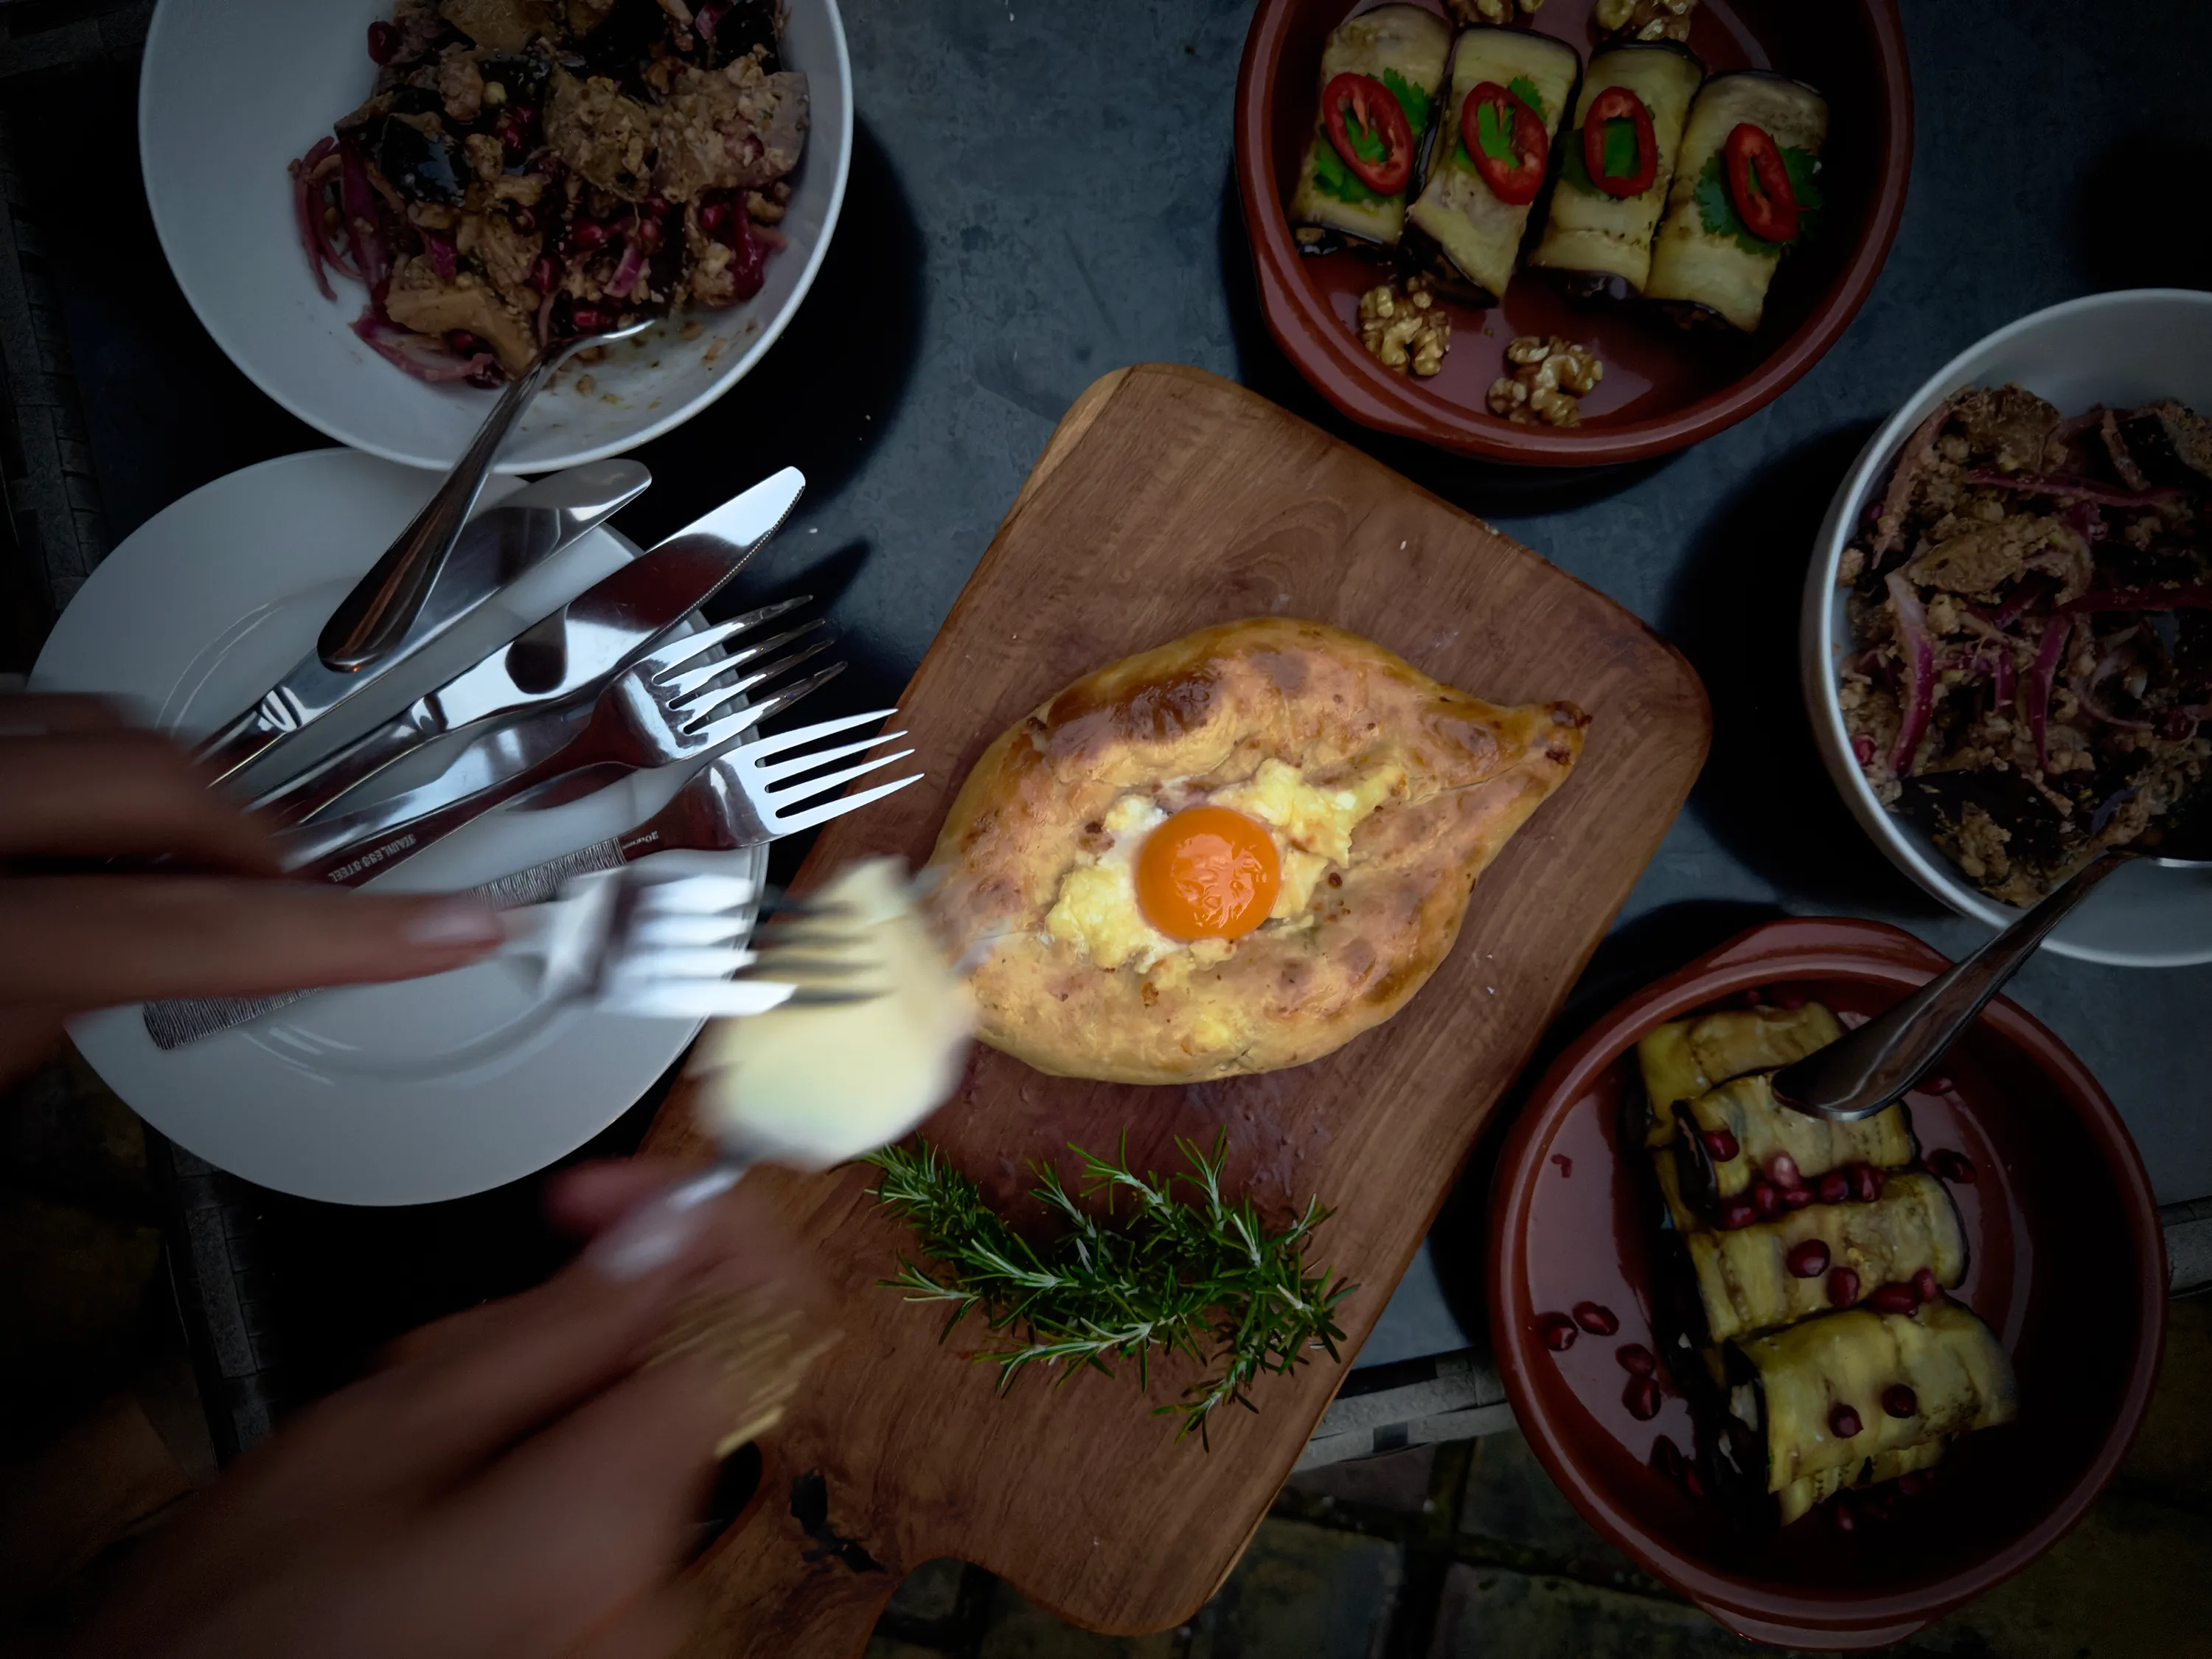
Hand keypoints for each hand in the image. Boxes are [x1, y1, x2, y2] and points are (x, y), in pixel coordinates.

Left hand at [0, 696, 504, 1081]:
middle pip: (167, 787)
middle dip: (245, 842)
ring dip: (165, 796)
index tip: (460, 929)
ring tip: (163, 861)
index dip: (351, 934)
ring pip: (107, 725)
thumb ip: (66, 1011)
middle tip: (267, 894)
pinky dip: (92, 757)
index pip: (200, 932)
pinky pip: (40, 706)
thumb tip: (150, 969)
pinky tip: (86, 817)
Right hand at [78, 1162, 791, 1658]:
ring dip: (531, 1404)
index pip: (755, 1317)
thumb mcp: (370, 1439)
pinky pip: (595, 1523)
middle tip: (437, 1350)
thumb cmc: (227, 1631)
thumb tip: (668, 1231)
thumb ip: (546, 1326)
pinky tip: (417, 1503)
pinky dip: (525, 1478)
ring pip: (625, 1447)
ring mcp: (627, 1639)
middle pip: (674, 1383)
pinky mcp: (590, 1655)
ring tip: (396, 1444)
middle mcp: (649, 1595)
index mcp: (607, 1524)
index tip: (614, 1194)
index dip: (696, 1224)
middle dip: (572, 1329)